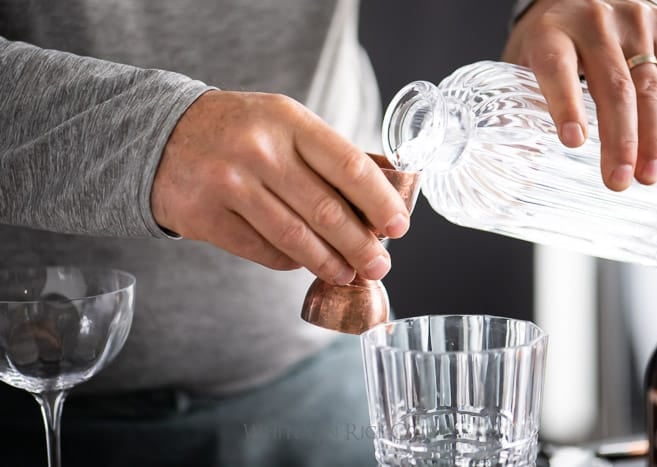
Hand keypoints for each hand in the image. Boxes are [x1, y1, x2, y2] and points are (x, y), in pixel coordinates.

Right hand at [151, 90, 409, 283]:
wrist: (162, 135)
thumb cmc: (239, 130)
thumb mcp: (285, 122)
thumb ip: (331, 154)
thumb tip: (386, 188)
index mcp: (288, 121)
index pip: (348, 166)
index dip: (380, 202)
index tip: (399, 226)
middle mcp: (259, 151)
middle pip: (326, 210)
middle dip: (361, 245)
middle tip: (380, 265)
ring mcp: (229, 185)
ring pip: (295, 238)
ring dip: (329, 263)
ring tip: (349, 273)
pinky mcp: (207, 218)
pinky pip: (264, 251)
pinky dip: (291, 262)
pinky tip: (305, 263)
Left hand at [503, 0, 656, 190]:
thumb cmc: (548, 38)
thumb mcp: (522, 61)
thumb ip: (518, 102)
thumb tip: (521, 157)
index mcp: (550, 32)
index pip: (558, 70)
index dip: (566, 106)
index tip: (573, 142)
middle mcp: (592, 21)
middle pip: (612, 87)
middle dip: (618, 140)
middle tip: (616, 181)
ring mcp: (632, 20)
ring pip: (648, 86)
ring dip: (649, 138)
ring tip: (646, 175)